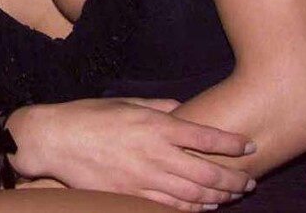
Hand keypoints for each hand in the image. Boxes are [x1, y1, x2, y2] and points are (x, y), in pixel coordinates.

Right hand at [9, 99, 256, 211]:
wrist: (55, 140)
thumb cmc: (87, 116)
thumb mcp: (124, 102)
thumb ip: (157, 106)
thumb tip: (182, 109)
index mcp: (154, 125)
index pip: (205, 136)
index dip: (232, 143)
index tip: (249, 145)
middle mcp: (155, 153)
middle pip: (208, 172)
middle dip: (234, 178)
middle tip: (249, 181)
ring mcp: (145, 178)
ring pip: (195, 194)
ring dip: (220, 197)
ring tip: (232, 195)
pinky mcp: (133, 195)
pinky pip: (172, 207)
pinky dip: (194, 209)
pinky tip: (205, 207)